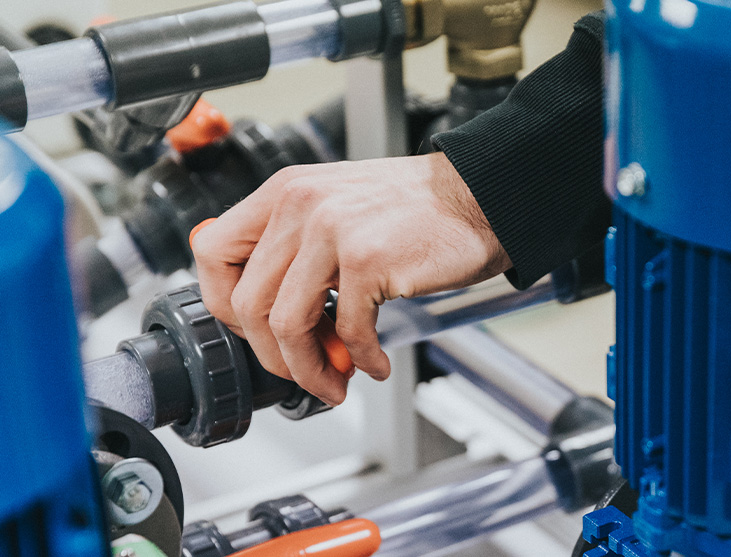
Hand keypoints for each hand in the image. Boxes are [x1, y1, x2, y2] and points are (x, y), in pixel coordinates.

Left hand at [190, 153, 510, 404]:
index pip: (211, 251)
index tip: (253, 330)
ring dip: (309, 369)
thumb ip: (297, 246)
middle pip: (246, 302)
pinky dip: (361, 359)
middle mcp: (300, 206)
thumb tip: (270, 313)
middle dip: (272, 355)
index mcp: (284, 192)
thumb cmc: (417, 208)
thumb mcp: (338, 206)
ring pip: (286, 324)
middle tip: (301, 372)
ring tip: (335, 381)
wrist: (479, 195)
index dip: (224, 304)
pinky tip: (375, 363)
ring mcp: (332, 231)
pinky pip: (347, 330)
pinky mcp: (368, 260)